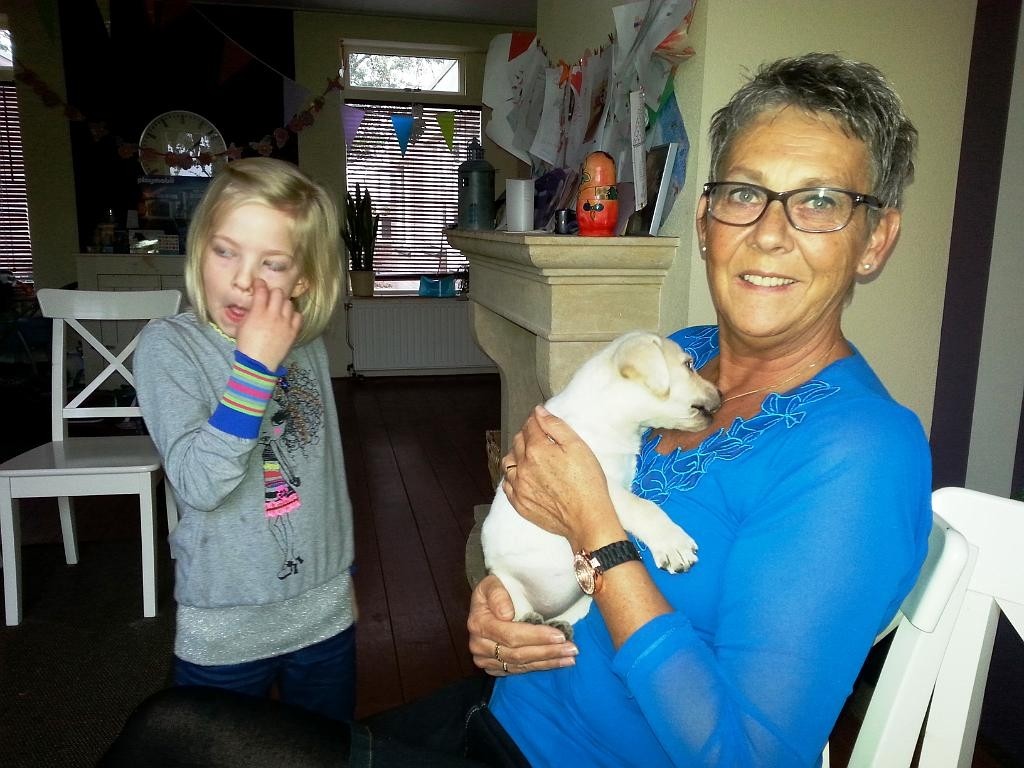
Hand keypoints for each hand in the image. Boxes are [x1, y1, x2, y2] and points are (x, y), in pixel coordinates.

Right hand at [235, 279, 302, 369]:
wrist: (258, 364)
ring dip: (283, 303)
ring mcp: (285, 323)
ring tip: (279, 308)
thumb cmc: (246, 346)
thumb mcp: (242, 325)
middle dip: (273, 292)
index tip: (259, 283)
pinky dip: (293, 314)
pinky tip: (288, 318)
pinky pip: (298, 316)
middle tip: (270, 296)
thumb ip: (250, 312)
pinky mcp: (293, 331)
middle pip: (278, 293)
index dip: (260, 284)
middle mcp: (273, 315)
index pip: (262, 290)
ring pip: (288, 303)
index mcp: (258, 312)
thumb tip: (255, 304)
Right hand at [468, 575, 577, 675]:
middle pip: (517, 654)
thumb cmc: (494, 589)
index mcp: (478, 624)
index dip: (536, 637)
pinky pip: (518, 670)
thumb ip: (498, 594)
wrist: (485, 603)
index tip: (559, 635)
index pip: (511, 635)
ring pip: (520, 665)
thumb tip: (506, 614)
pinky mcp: (494, 668)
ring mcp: (485, 659)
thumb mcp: (492, 583)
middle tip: (572, 648)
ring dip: (547, 662)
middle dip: (547, 651)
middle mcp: (478, 645)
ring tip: (570, 657)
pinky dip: (540, 666)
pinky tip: (558, 663)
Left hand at [502, 406, 621, 550]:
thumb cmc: (587, 482)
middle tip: (539, 436)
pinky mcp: (519, 504)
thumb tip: (539, 412)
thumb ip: (555, 426)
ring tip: (529, 456)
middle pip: (518, 442)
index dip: (535, 419)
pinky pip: (507, 484)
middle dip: (526, 435)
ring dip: (516, 455)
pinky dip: (512, 476)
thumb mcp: (577, 446)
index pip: (529, 426)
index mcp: (537, 449)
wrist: (587, 518)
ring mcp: (519, 486)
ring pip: (508, 462)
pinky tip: (522, 476)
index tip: (539, 419)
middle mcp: (523, 467)